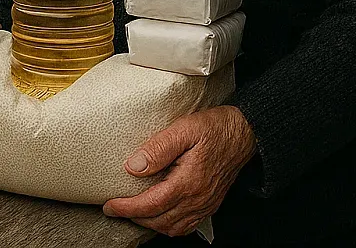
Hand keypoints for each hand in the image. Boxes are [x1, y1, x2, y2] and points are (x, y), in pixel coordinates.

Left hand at [102, 106, 256, 236]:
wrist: (245, 133)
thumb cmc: (216, 128)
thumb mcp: (185, 128)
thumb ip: (158, 147)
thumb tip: (133, 166)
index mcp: (189, 182)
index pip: (151, 205)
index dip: (127, 208)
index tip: (110, 205)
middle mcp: (197, 199)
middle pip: (159, 221)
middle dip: (134, 217)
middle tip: (116, 207)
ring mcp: (205, 204)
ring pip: (172, 228)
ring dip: (150, 223)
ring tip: (134, 211)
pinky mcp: (210, 204)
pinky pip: (186, 226)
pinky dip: (168, 225)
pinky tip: (159, 214)